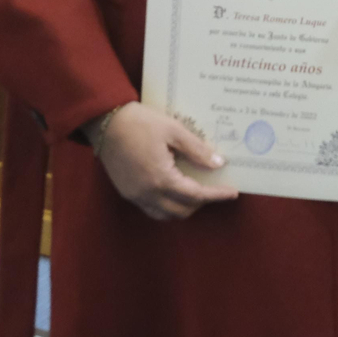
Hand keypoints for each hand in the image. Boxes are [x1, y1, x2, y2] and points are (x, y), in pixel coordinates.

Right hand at [88, 102, 237, 220]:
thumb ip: (196, 150)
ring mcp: (135, 196)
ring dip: (184, 207)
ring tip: (195, 191)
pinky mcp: (127, 193)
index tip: (232, 193)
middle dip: (201, 203)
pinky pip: (152, 210)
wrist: (105, 122)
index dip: (216, 195)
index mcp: (161, 178)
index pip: (196, 195)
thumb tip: (218, 164)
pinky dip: (167, 207)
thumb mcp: (173, 130)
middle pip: (182, 210)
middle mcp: (148, 193)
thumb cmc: (140, 122)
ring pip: (166, 215)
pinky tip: (174, 191)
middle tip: (214, 189)